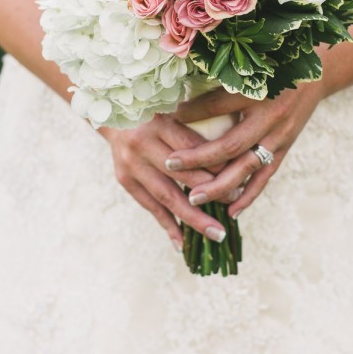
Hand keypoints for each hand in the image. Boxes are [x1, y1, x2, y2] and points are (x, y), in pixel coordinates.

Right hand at [101, 114, 238, 249]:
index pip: (194, 148)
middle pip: (182, 175)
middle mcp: (143, 144)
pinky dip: (167, 226)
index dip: (216, 165)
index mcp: (160, 123)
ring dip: (193, 218)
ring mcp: (132, 165)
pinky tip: (182, 244)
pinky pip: (150, 207)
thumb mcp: (174, 109)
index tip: (239, 178)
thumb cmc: (154, 110)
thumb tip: (234, 154)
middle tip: (235, 203)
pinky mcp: (125, 180)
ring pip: (167, 196)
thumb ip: (198, 125)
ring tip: (217, 234)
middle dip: (211, 192)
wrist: (113, 116)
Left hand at [166, 80, 324, 217]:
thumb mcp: (251, 67)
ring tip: (194, 197)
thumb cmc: (275, 66)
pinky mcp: (286, 148)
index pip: (218, 106)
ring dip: (220, 186)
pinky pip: (265, 177)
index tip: (167, 118)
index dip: (192, 113)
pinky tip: (231, 212)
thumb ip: (221, 79)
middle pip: (230, 145)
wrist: (316, 74)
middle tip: (170, 165)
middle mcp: (269, 117)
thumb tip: (182, 92)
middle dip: (198, 158)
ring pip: (246, 167)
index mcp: (258, 91)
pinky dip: (249, 196)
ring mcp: (279, 136)